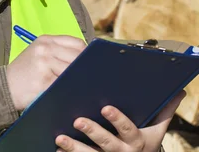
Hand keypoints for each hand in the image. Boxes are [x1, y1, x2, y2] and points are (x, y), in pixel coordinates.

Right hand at [6, 35, 85, 110]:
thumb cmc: (24, 72)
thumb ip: (58, 52)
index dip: (86, 54)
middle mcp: (45, 49)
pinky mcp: (44, 81)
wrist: (3, 88)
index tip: (90, 64)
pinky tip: (72, 93)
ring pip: (72, 71)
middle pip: (77, 56)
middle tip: (91, 78)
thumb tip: (85, 60)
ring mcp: (44, 64)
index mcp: (45, 40)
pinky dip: (70, 89)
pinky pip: (64, 84)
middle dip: (85, 68)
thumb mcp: (38, 54)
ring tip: (84, 86)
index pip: (76, 42)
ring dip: (80, 79)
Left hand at [55, 90, 185, 151]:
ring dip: (74, 147)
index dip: (117, 119)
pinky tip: (57, 148)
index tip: (105, 107)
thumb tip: (179, 90)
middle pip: (106, 143)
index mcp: (136, 140)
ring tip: (60, 137)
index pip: (127, 129)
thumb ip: (165, 110)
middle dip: (93, 132)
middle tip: (78, 120)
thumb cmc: (145, 141)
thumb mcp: (157, 129)